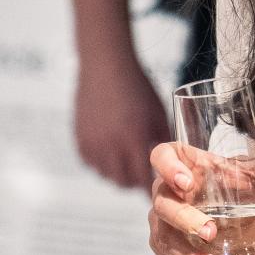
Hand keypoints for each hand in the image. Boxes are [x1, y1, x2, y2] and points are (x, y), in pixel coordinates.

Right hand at [74, 51, 170, 188]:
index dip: (151, 187)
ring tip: (125, 161)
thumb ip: (163, 140)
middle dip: (135, 181)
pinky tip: (109, 150)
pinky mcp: (80, 140)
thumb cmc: (138, 88)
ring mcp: (93, 143)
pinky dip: (100, 162)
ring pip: (106, 175)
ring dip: (117, 172)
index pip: (144, 179)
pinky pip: (91, 163)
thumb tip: (174, 162)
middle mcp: (112, 145)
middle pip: (123, 182)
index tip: (157, 189)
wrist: (106, 66)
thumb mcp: (159, 114)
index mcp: (135, 139)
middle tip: (141, 175)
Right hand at [148, 142, 254, 254]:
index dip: (168, 168)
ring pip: (165, 241)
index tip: (185, 183)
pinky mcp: (168, 248)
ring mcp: (163, 222)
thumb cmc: (234, 179)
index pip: (162, 156)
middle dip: (185, 221)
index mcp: (181, 162)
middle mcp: (165, 191)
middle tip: (210, 233)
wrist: (233, 203)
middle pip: (163, 205)